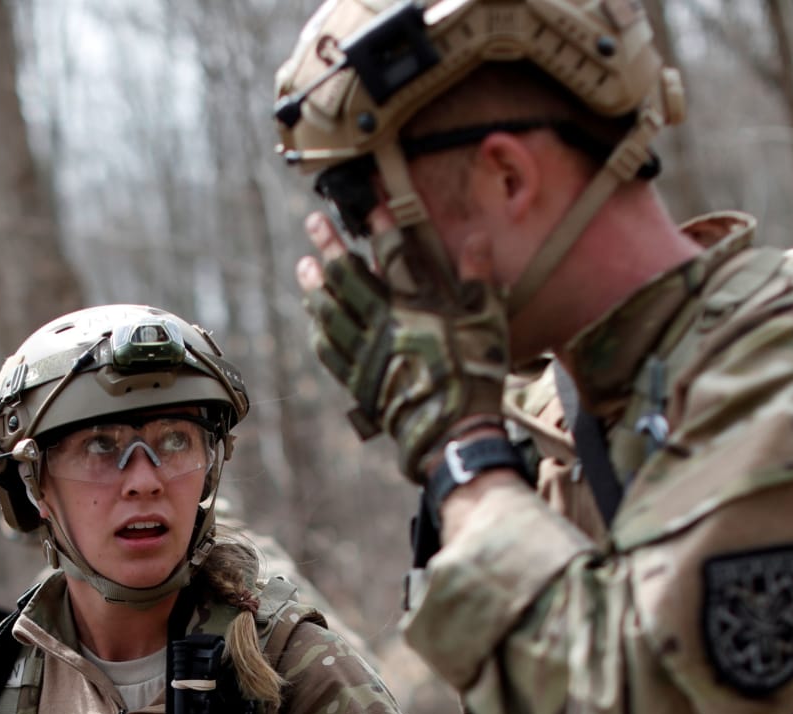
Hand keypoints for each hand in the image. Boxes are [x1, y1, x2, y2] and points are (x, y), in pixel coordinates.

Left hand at [297, 211, 508, 479]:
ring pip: (331, 312)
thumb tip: (476, 237)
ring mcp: (366, 353)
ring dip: (316, 286)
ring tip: (304, 265)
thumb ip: (479, 278)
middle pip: (349, 278)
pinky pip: (329, 350)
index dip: (381, 228)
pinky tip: (312, 316)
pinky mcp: (357, 379)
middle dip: (331, 246)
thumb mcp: (487, 322)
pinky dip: (319, 328)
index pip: (394, 256)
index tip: (368, 205)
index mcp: (416, 306)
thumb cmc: (476, 373)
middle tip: (314, 223)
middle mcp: (384, 325)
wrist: (451, 429)